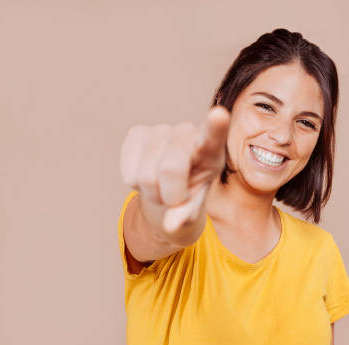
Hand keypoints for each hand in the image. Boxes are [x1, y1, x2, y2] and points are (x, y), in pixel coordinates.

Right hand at [120, 106, 229, 239]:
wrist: (168, 184)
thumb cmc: (189, 192)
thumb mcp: (195, 205)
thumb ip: (186, 215)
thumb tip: (170, 225)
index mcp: (211, 149)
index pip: (214, 136)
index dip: (215, 126)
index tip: (218, 115)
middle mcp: (187, 132)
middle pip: (171, 169)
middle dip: (169, 195)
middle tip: (175, 197)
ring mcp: (161, 130)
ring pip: (147, 176)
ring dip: (152, 193)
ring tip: (161, 186)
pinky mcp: (137, 132)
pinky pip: (129, 172)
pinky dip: (135, 184)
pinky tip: (146, 174)